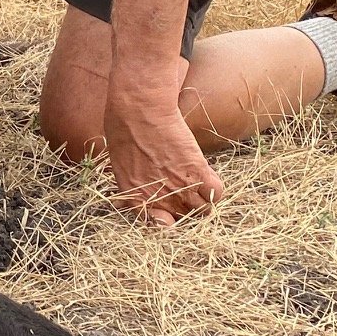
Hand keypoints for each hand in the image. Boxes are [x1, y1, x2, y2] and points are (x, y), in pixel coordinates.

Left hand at [102, 94, 223, 225]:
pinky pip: (216, 192)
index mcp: (136, 198)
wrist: (138, 111)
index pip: (157, 224)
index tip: (169, 211)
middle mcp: (160, 198)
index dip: (166, 219)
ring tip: (199, 188)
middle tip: (187, 196)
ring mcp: (181, 186)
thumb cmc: (122, 131)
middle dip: (186, 211)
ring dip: (203, 202)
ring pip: (203, 211)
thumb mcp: (120, 163)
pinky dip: (215, 189)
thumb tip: (146, 188)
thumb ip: (135, 183)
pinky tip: (207, 179)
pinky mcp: (198, 171)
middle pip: (183, 220)